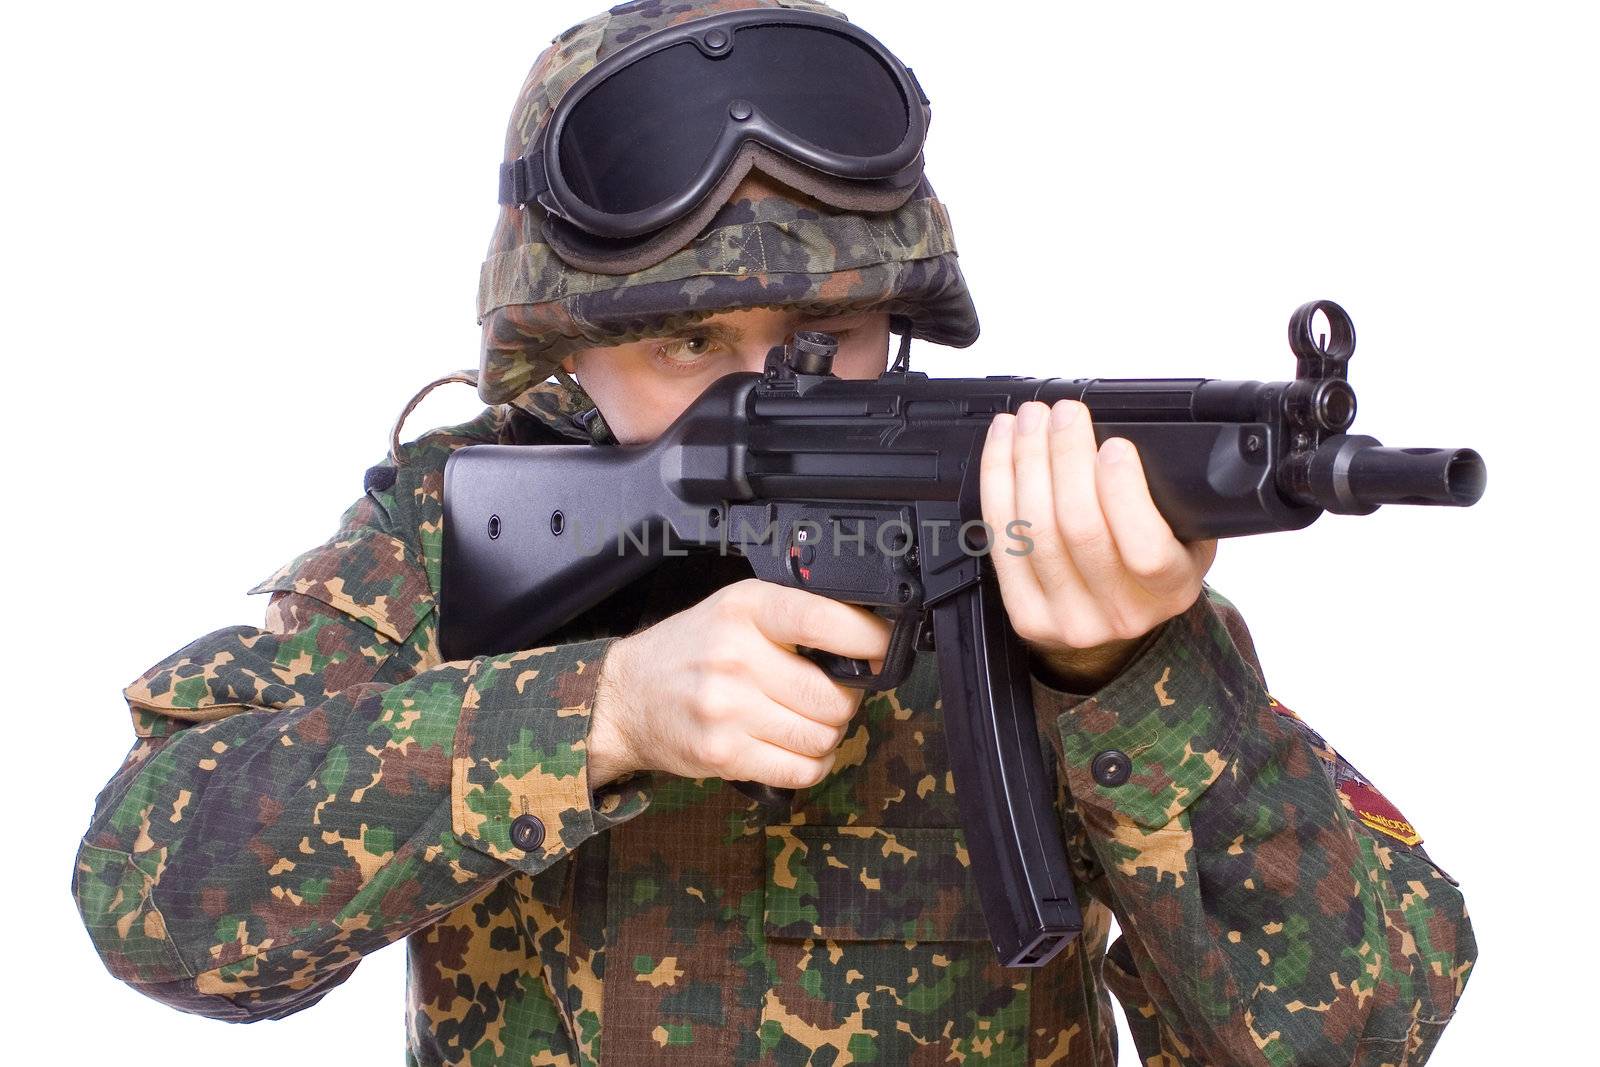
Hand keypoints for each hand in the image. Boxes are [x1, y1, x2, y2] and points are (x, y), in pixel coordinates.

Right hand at [586, 579, 891, 789]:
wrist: (626, 696)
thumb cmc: (691, 650)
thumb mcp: (737, 609)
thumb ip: (795, 616)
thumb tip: (868, 642)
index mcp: (747, 608)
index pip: (826, 620)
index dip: (871, 640)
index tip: (883, 650)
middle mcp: (737, 656)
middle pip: (834, 695)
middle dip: (845, 701)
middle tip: (829, 696)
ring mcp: (728, 708)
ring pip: (822, 737)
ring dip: (827, 735)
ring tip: (806, 722)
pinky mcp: (723, 753)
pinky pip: (800, 770)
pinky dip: (811, 765)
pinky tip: (797, 750)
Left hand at [980, 400, 1217, 690]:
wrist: (1114, 619)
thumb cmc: (1150, 564)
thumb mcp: (1187, 535)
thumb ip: (1168, 499)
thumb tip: (1129, 434)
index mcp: (1170, 590)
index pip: (1145, 548)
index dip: (1123, 491)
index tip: (1114, 445)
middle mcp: (1120, 613)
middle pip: (1078, 527)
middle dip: (1066, 456)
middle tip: (1065, 413)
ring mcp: (1067, 617)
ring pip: (1034, 528)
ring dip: (1027, 460)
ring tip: (1031, 419)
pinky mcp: (1025, 612)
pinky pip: (1002, 536)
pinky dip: (997, 480)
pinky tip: (1003, 445)